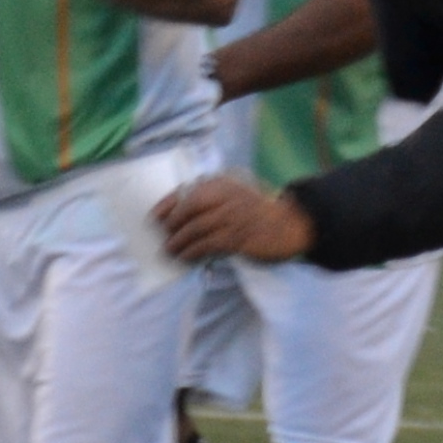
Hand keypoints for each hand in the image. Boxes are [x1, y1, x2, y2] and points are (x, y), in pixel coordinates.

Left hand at [155, 173, 310, 266]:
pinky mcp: (237, 237)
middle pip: (187, 208)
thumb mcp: (234, 195)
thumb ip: (211, 199)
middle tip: (162, 237)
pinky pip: (207, 245)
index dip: (166, 205)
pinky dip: (192, 252)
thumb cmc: (257, 211)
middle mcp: (225, 196)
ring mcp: (232, 216)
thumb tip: (178, 217)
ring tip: (169, 251)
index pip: (186, 191)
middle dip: (171, 224)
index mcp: (222, 183)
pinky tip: (185, 258)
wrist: (289, 224)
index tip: (154, 218)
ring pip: (195, 229)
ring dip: (178, 242)